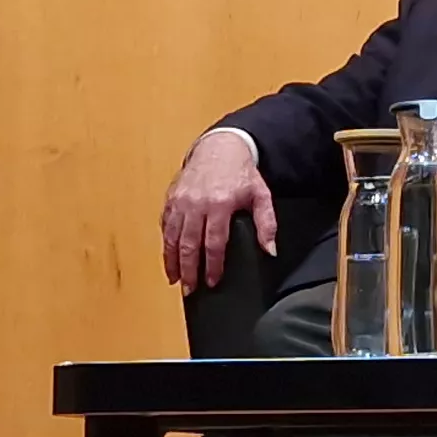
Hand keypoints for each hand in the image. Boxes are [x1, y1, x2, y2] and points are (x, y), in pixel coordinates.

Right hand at [160, 129, 275, 291]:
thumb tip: (270, 250)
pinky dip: (166, 243)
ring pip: (172, 237)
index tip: (211, 281)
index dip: (211, 266)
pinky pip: (165, 225)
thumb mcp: (261, 195)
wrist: (219, 147)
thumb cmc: (241, 173)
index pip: (213, 243)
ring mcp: (181, 201)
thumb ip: (267, 224)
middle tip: (189, 289)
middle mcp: (197, 203)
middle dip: (188, 270)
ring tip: (175, 280)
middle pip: (189, 244)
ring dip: (172, 261)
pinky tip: (169, 257)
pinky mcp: (171, 198)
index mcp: (220, 204)